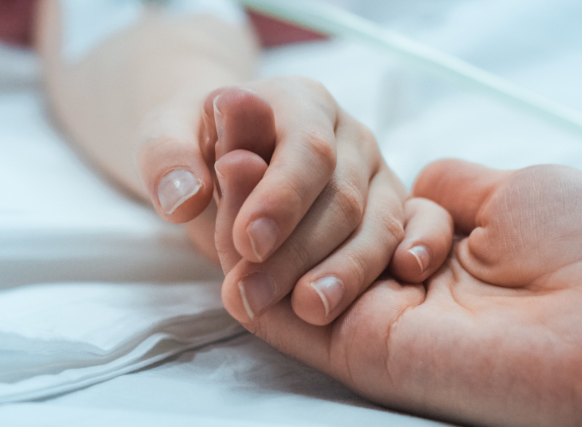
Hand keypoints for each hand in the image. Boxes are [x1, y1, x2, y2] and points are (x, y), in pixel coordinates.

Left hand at [139, 77, 448, 324]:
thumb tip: (183, 198)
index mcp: (300, 102)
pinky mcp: (392, 210)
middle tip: (252, 297)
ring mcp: (377, 173)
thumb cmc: (198, 147)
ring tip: (309, 311)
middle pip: (342, 196)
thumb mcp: (164, 139)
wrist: (226, 157)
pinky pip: (417, 230)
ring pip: (379, 223)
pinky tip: (404, 278)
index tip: (247, 243)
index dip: (281, 198)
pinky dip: (416, 251)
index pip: (305, 149)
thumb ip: (167, 161)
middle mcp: (348, 135)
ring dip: (346, 271)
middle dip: (299, 252)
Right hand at [236, 159, 581, 425]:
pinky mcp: (370, 355)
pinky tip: (223, 221)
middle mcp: (406, 289)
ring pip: (289, 276)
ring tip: (220, 160)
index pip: (349, 211)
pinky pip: (289, 321)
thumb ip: (451, 187)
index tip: (267, 120)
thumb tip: (415, 179)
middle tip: (226, 133)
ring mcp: (385, 324)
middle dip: (261, 187)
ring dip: (245, 222)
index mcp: (441, 250)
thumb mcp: (517, 191)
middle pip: (310, 240)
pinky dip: (247, 274)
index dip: (302, 170)